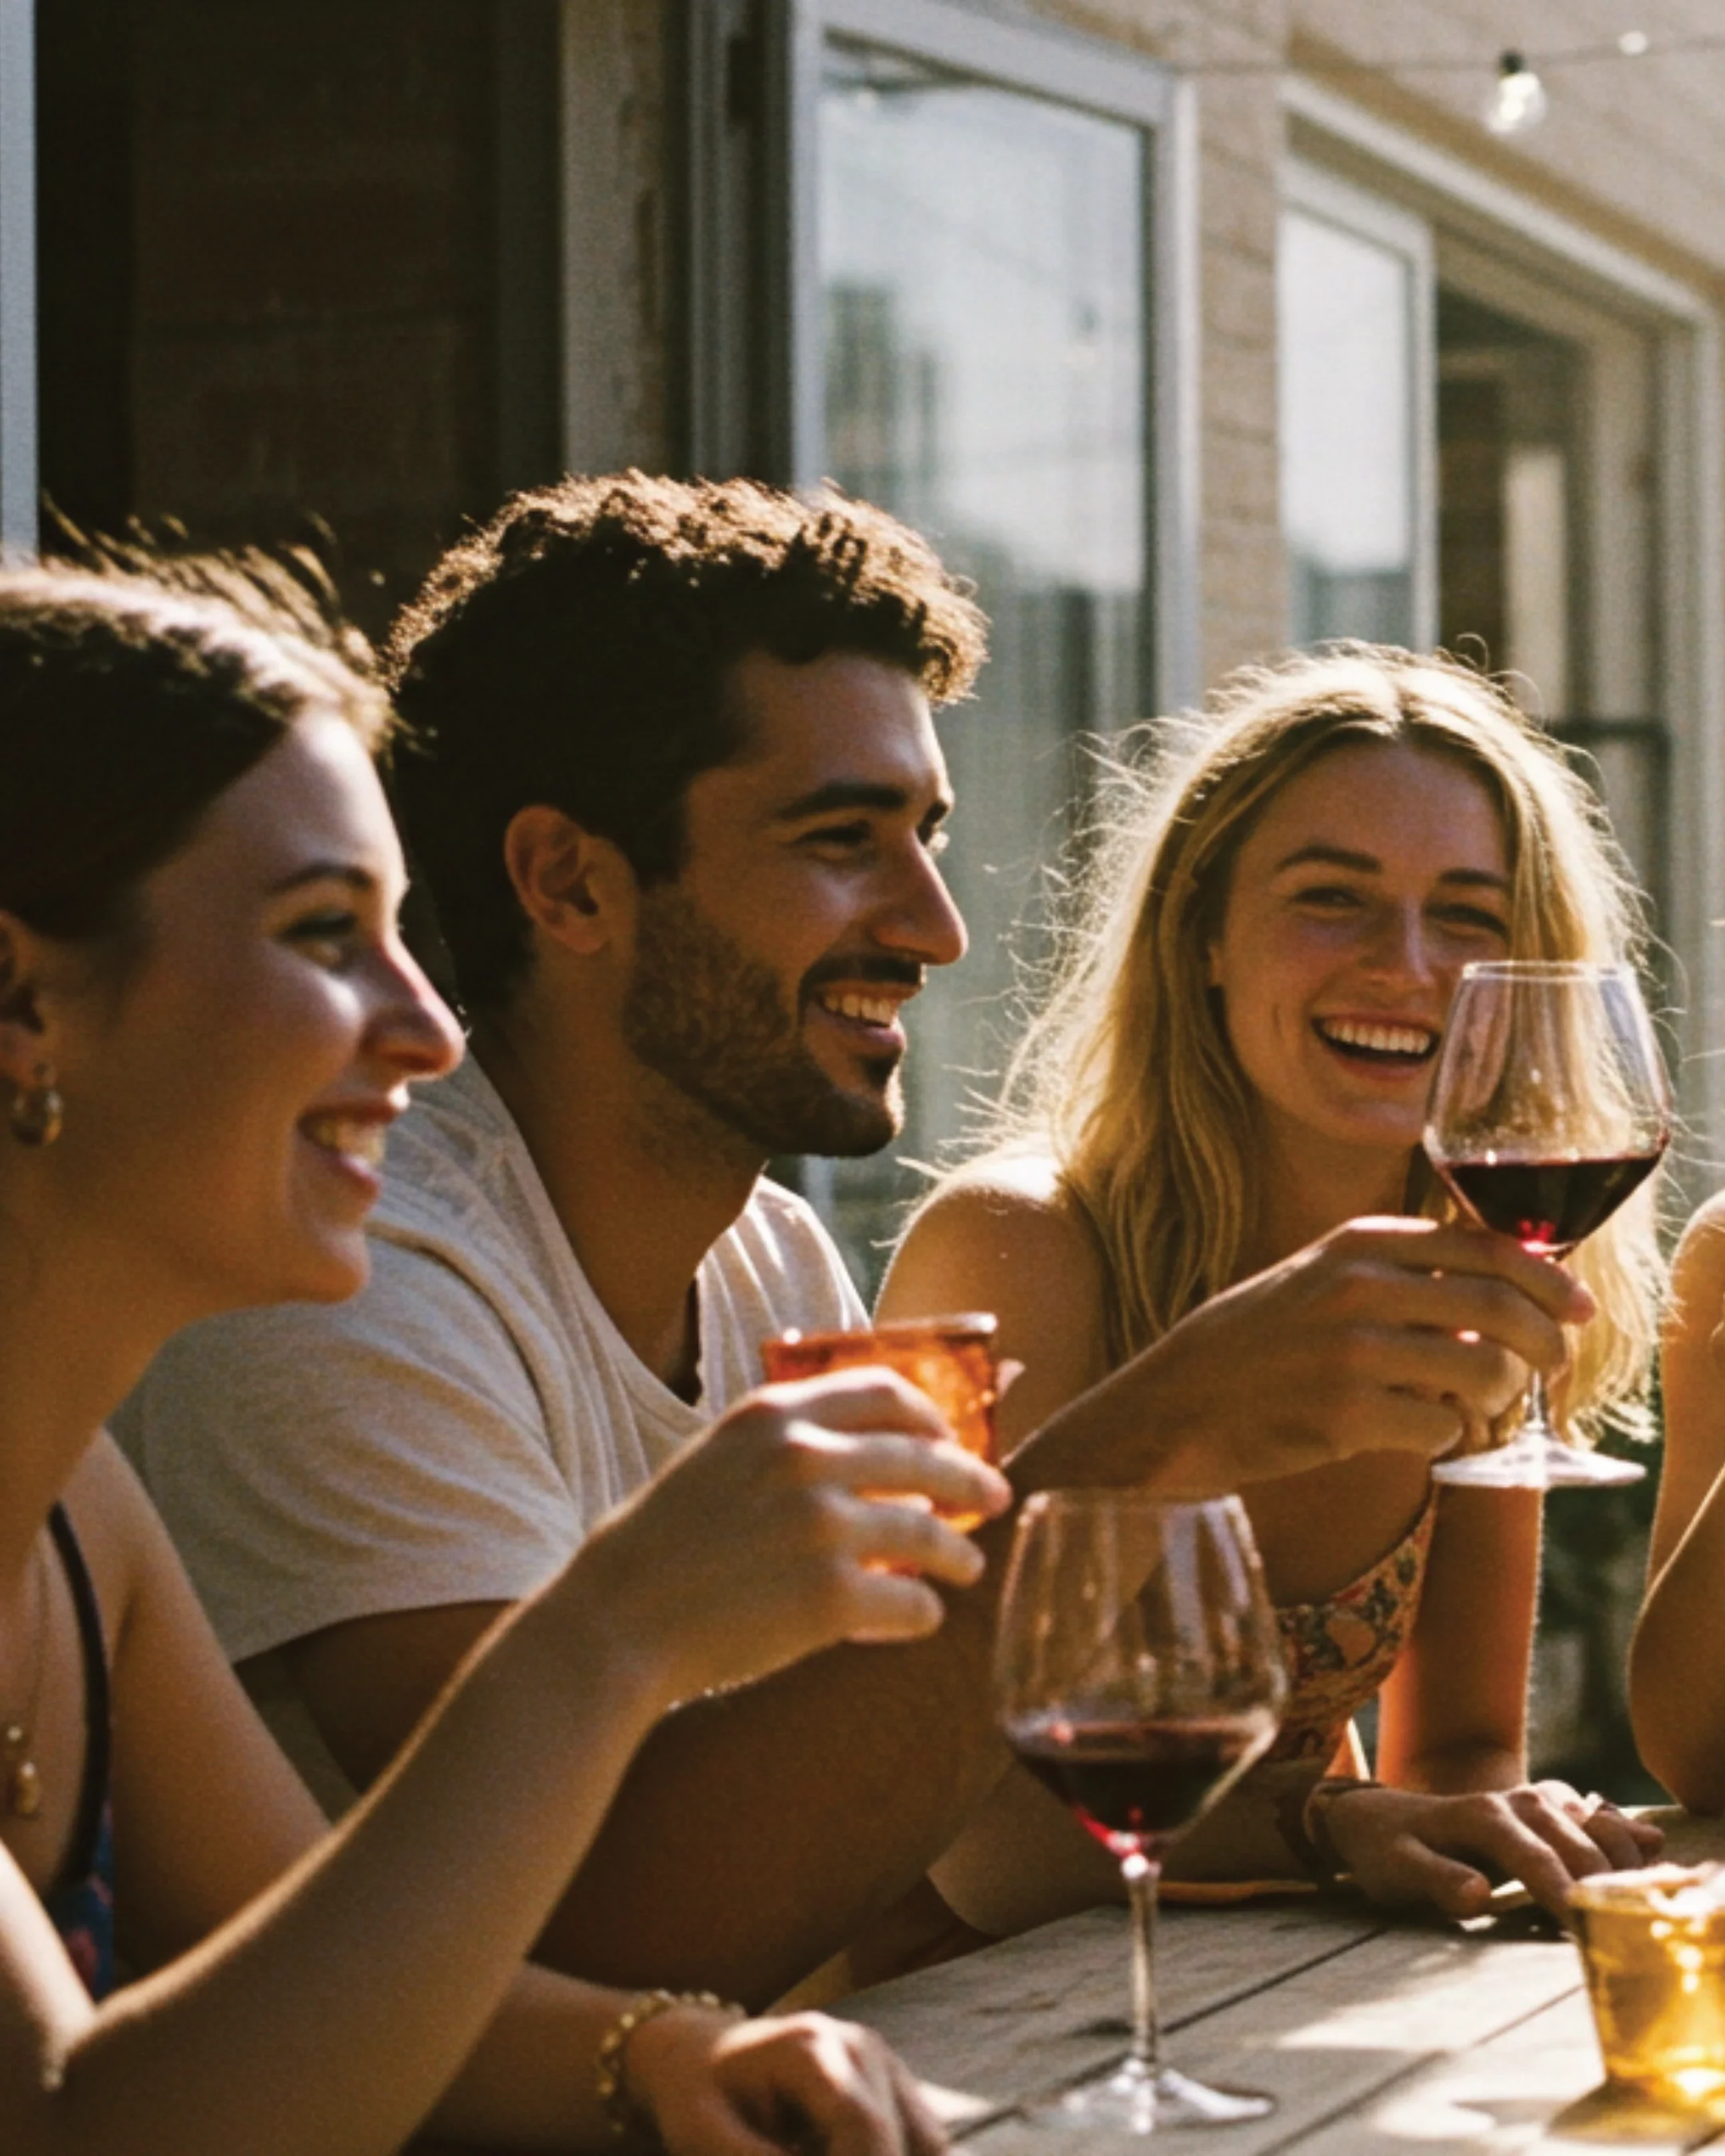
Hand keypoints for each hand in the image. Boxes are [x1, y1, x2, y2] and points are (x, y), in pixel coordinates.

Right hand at [576, 1370, 1013, 1702]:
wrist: (616, 1619)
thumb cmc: (661, 1544)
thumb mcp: (716, 1459)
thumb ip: (784, 1444)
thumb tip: (863, 1453)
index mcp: (775, 1415)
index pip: (884, 1391)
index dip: (930, 1414)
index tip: (947, 1435)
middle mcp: (805, 1459)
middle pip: (924, 1457)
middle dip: (969, 1480)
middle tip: (994, 1497)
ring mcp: (822, 1527)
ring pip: (929, 1532)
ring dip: (957, 1552)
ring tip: (967, 1566)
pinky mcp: (831, 1597)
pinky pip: (910, 1601)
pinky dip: (922, 1611)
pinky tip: (921, 1616)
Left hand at [632, 2003, 946, 2155]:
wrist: (699, 2054)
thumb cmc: (696, 2098)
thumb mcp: (706, 2139)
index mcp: (811, 2047)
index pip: (861, 2127)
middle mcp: (861, 2045)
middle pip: (898, 2140)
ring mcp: (884, 2062)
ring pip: (926, 2146)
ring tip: (802, 2152)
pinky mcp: (894, 2086)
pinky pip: (923, 2146)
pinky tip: (828, 2153)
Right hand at [1142, 1217, 1594, 1486]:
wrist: (1176, 1405)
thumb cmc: (1255, 1344)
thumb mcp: (1319, 1278)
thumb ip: (1399, 1275)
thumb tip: (1499, 1295)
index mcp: (1358, 1242)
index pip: (1485, 1247)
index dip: (1547, 1279)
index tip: (1577, 1308)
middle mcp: (1360, 1287)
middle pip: (1500, 1306)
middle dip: (1545, 1343)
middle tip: (1553, 1368)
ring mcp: (1354, 1352)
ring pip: (1483, 1370)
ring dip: (1497, 1396)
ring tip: (1476, 1406)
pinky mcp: (1347, 1417)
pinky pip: (1440, 1430)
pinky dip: (1441, 1439)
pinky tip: (1411, 1434)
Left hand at [1320, 1780, 1663, 1922]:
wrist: (1375, 1818)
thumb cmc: (1386, 1851)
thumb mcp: (1397, 1870)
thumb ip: (1437, 1881)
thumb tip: (1479, 1895)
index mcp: (1482, 1817)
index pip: (1537, 1860)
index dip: (1566, 1896)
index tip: (1589, 1932)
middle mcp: (1514, 1802)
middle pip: (1578, 1842)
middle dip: (1605, 1883)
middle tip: (1624, 1927)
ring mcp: (1532, 1801)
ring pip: (1593, 1821)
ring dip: (1621, 1856)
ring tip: (1639, 1896)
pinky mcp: (1543, 1808)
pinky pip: (1592, 1812)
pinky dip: (1620, 1828)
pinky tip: (1645, 1844)